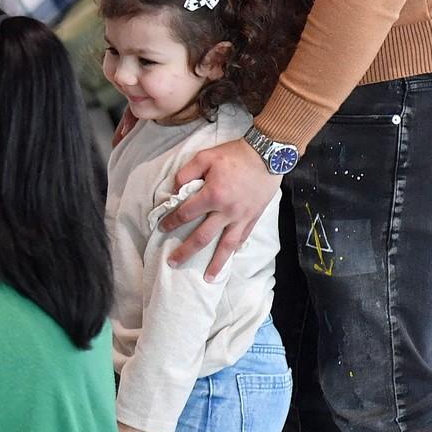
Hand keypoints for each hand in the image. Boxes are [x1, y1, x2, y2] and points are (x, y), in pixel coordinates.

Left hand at [157, 138, 281, 279]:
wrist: (269, 154)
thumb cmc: (235, 154)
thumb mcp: (205, 157)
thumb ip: (187, 173)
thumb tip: (174, 189)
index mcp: (213, 196)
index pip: (186, 214)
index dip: (172, 222)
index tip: (163, 228)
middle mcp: (226, 211)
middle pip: (202, 237)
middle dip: (186, 252)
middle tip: (173, 263)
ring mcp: (242, 217)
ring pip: (226, 246)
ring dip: (215, 263)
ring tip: (207, 278)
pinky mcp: (254, 218)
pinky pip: (242, 238)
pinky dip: (234, 250)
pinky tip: (228, 259)